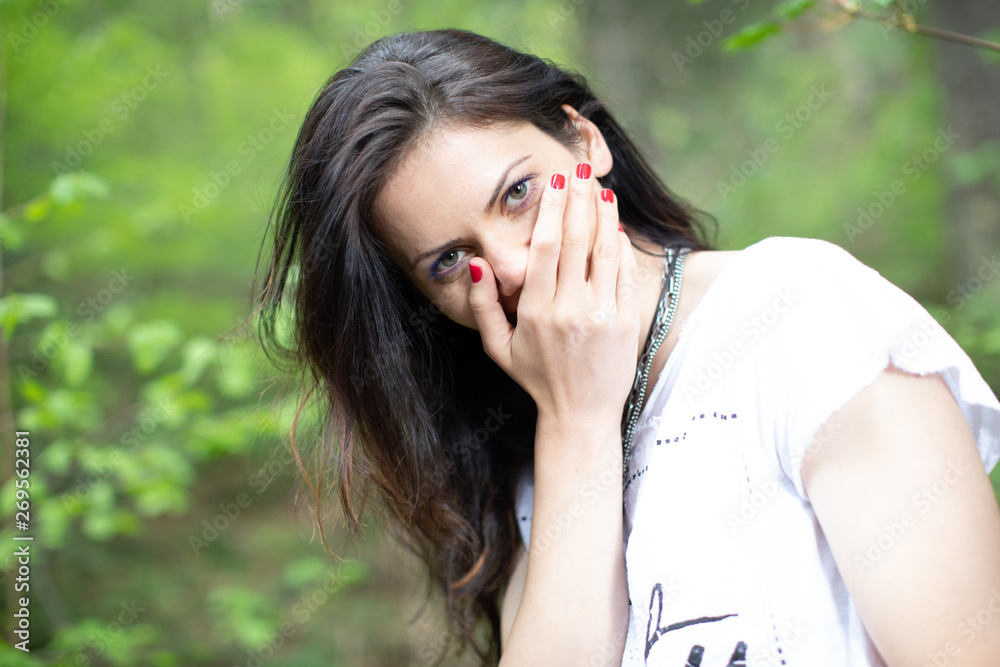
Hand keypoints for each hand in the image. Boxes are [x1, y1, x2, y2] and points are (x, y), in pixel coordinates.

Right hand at [467, 163, 641, 429]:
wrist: (581, 415)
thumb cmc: (536, 378)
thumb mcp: (498, 348)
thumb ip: (483, 306)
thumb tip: (477, 264)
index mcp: (536, 312)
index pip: (543, 249)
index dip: (550, 212)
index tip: (553, 185)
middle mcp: (570, 309)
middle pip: (576, 240)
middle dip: (579, 199)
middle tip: (581, 169)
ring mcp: (602, 315)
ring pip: (605, 251)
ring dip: (604, 215)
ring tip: (601, 188)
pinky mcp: (627, 322)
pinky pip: (626, 275)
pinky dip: (622, 248)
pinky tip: (616, 227)